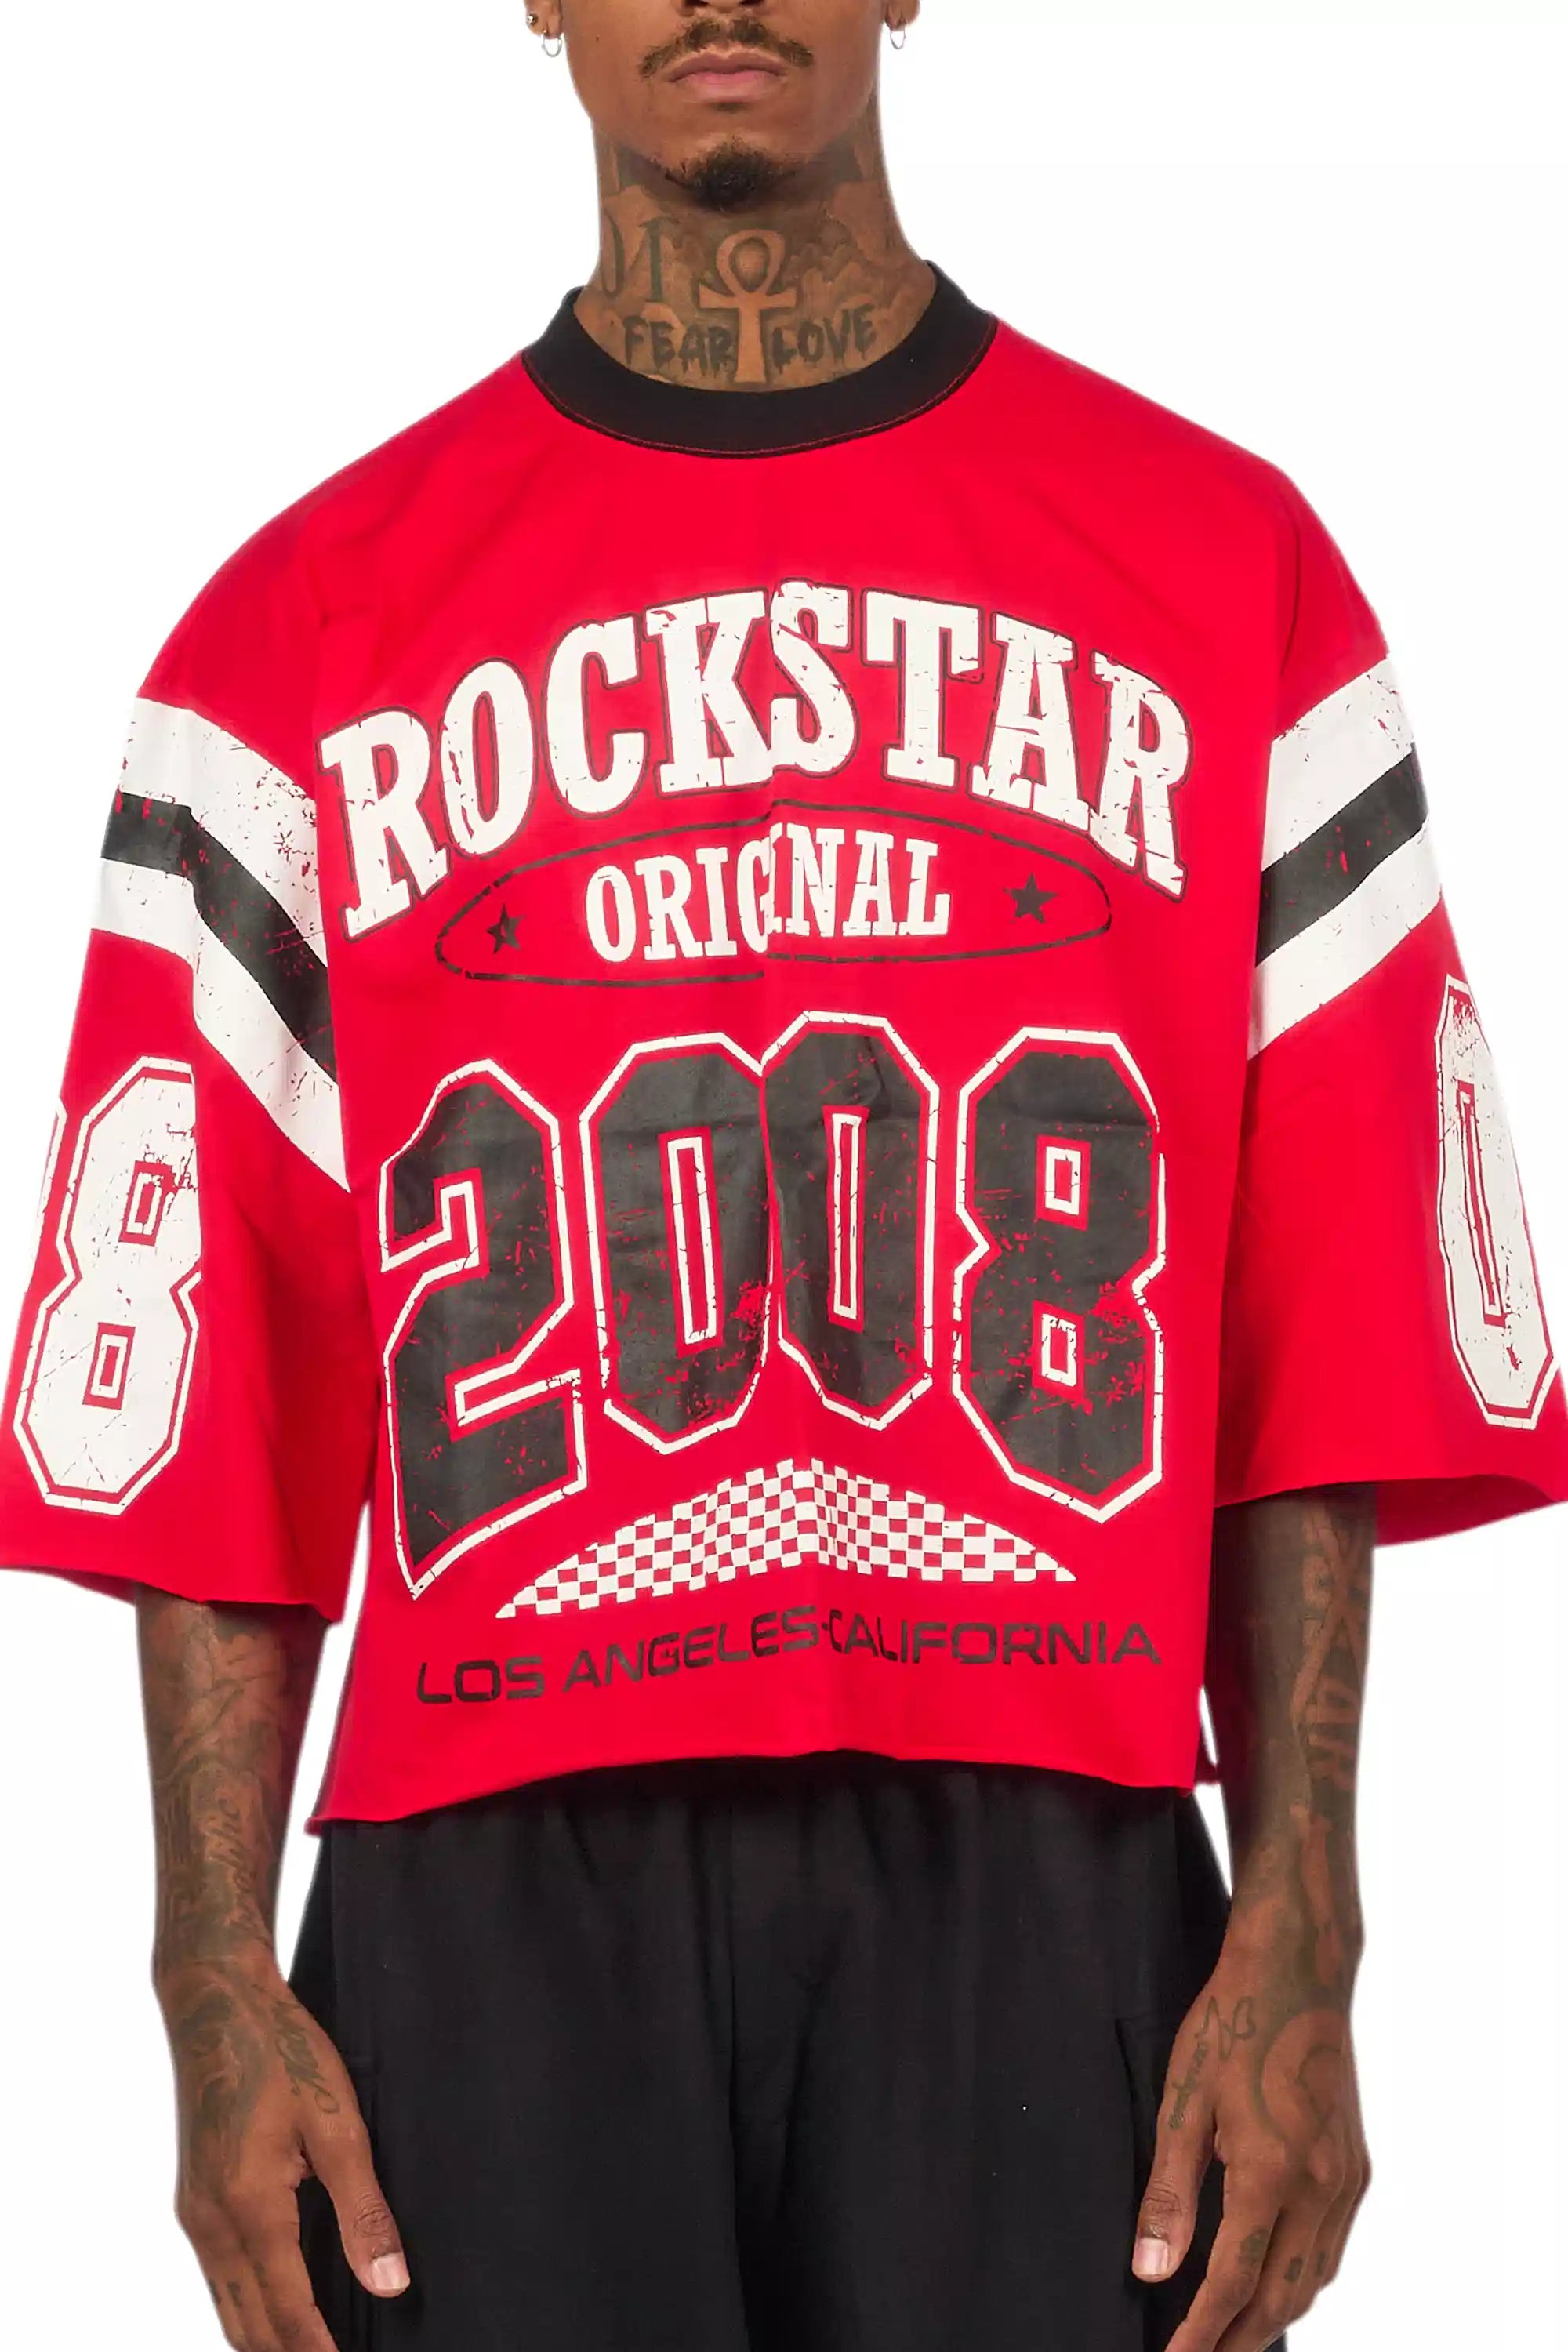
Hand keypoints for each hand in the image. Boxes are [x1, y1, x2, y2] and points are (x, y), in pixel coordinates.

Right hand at [158, 1953, 409, 2350]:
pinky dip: (248, 2308)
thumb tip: (389, 2286)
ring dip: (266, 2339)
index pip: (288, 2315)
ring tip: (313, 2349)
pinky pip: (219, 2277)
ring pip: (227, 2309)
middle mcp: (210, 2225)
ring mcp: (195, 2214)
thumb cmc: (282, 2052)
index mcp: (249, 2210)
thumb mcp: (338, 2126)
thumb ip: (364, 2212)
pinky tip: (280, 2309)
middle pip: (250, 2328)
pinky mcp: (193, 2200)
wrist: (214, 2003)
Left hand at [1131, 1929, 1369, 2350]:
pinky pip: (1332, 2247)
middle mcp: (1320, 2189)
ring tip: (1232, 2336)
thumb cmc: (1232, 2025)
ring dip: (1275, 2316)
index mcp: (1270, 2175)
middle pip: (1281, 2297)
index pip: (1233, 2284)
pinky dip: (1303, 2280)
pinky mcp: (1357, 2165)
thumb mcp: (1184, 2103)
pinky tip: (1276, 2281)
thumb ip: (1169, 2194)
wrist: (1299, 1971)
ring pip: (1315, 2279)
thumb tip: (1151, 2272)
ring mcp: (1346, 2179)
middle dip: (1240, 2340)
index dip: (1201, 2333)